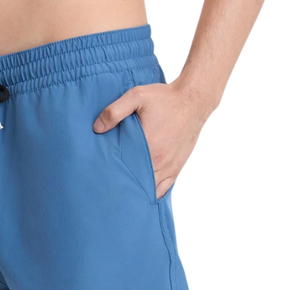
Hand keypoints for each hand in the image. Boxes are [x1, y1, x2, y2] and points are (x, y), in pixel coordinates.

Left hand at [93, 79, 211, 198]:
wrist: (192, 100)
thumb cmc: (165, 98)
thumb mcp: (136, 97)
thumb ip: (114, 111)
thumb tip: (97, 128)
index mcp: (147, 146)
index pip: (125, 170)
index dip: (114, 175)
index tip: (103, 176)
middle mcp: (159, 161)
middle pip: (137, 183)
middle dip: (124, 185)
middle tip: (111, 186)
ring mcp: (169, 166)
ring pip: (151, 189)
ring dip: (138, 190)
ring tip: (125, 190)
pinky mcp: (177, 166)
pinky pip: (165, 188)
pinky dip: (154, 192)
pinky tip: (144, 193)